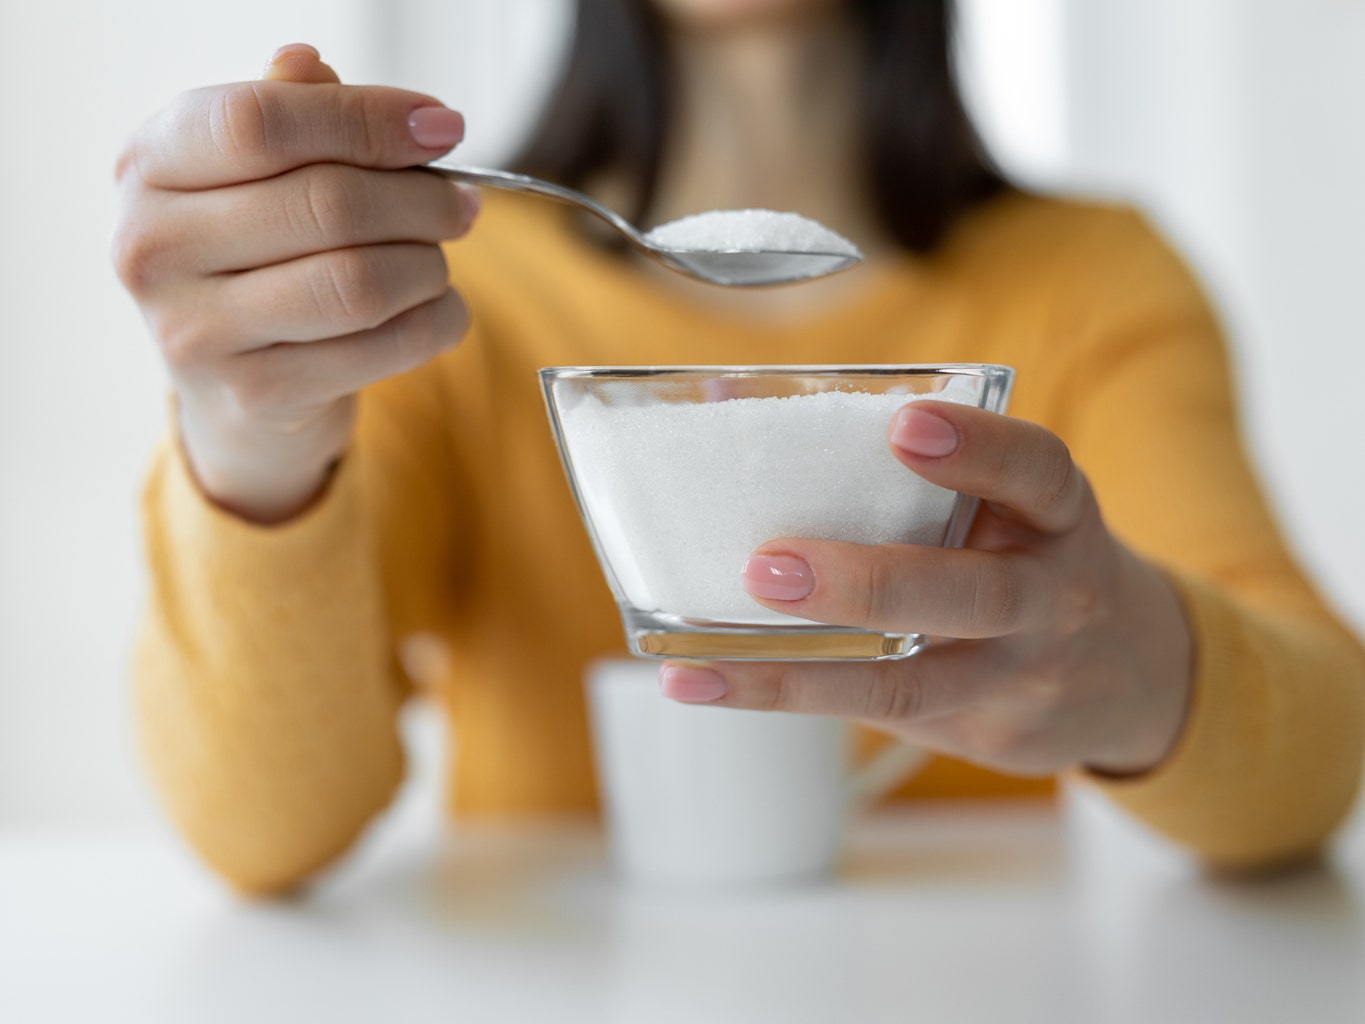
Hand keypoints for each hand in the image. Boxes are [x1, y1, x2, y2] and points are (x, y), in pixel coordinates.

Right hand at [112, 44, 478, 521]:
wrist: (236, 386)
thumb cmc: (258, 258)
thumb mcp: (256, 175)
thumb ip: (289, 112)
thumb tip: (320, 66)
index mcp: (150, 165)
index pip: (262, 122)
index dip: (367, 118)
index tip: (441, 127)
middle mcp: (154, 247)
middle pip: (326, 203)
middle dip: (421, 198)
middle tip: (462, 202)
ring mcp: (196, 331)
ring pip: (360, 282)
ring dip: (429, 265)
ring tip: (440, 257)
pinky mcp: (255, 394)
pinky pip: (382, 347)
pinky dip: (436, 322)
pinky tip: (440, 307)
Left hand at [659, 401, 1194, 776]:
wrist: (1131, 675)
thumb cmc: (1027, 555)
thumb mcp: (1011, 502)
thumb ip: (913, 466)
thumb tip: (731, 399)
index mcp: (1059, 517)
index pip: (1037, 472)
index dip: (979, 447)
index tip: (905, 423)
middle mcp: (1051, 598)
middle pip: (971, 596)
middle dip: (868, 583)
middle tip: (771, 565)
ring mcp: (1018, 677)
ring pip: (912, 681)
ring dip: (802, 670)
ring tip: (707, 657)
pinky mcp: (982, 734)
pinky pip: (880, 713)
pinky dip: (790, 693)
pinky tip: (708, 680)